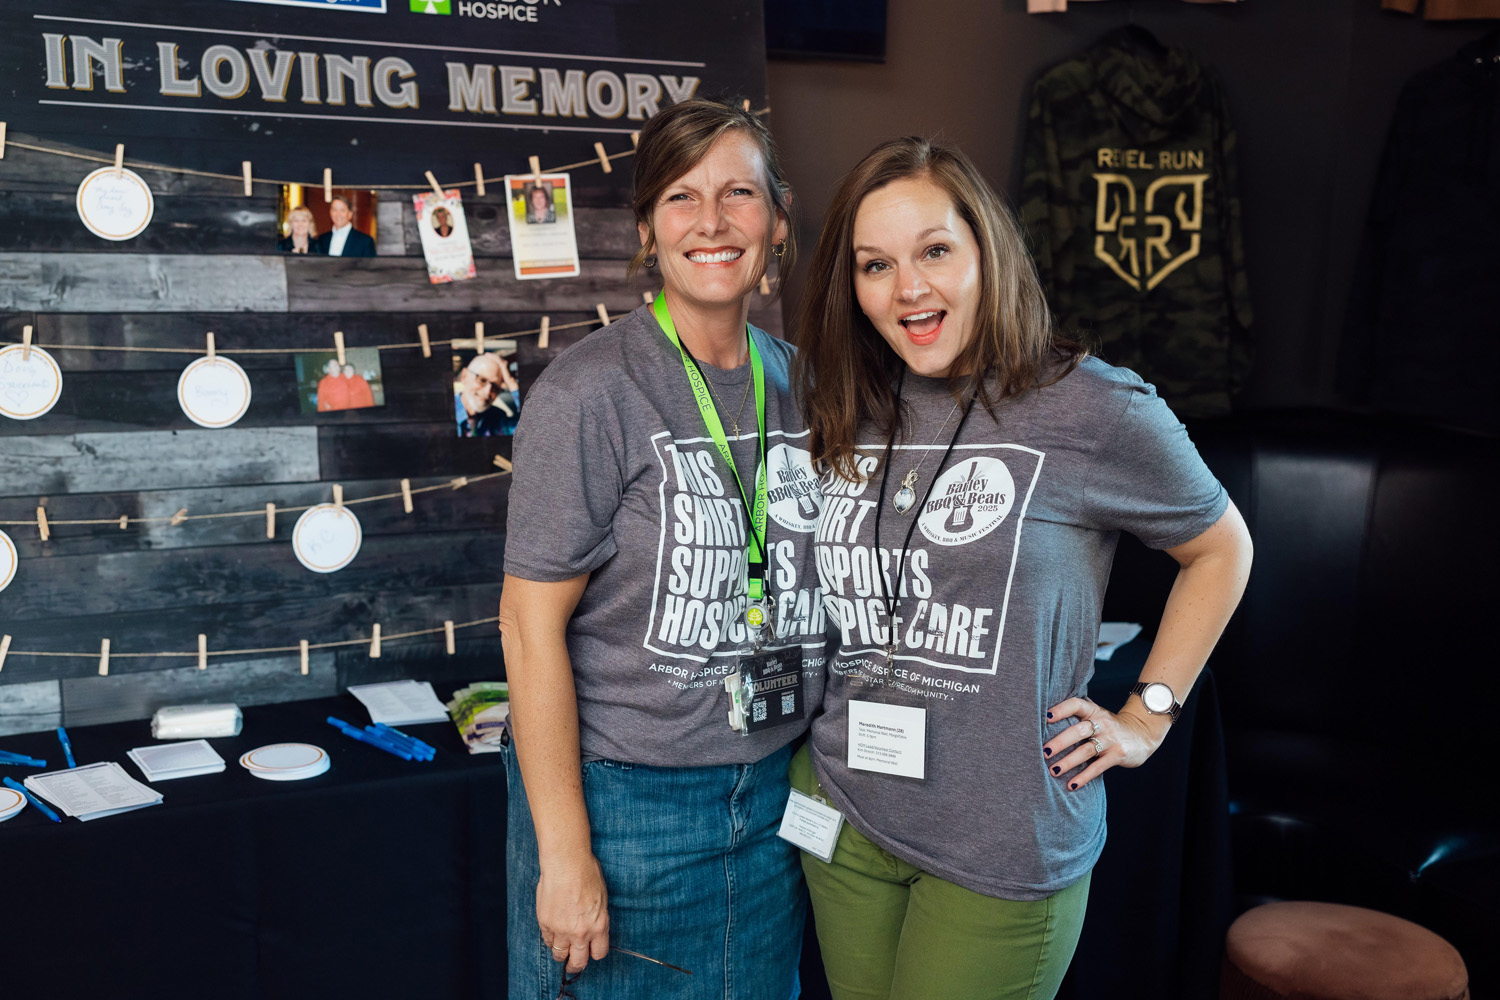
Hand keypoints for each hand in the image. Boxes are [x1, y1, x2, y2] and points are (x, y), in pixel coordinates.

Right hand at [537, 855, 609, 973]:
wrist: (566, 864)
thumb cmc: (586, 874)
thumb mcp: (601, 898)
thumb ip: (597, 918)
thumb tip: (594, 929)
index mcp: (599, 926)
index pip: (599, 953)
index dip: (594, 953)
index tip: (590, 952)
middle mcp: (581, 933)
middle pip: (579, 962)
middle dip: (576, 965)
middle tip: (573, 964)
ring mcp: (562, 930)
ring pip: (560, 954)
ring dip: (561, 954)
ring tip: (561, 951)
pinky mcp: (546, 924)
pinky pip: (547, 941)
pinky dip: (550, 941)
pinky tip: (553, 935)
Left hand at [1042, 696, 1167, 790]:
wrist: (1143, 734)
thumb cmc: (1109, 726)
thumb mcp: (1097, 715)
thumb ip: (1078, 714)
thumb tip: (1044, 717)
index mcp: (1093, 710)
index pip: (1076, 704)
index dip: (1061, 709)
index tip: (1045, 716)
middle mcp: (1102, 723)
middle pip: (1078, 731)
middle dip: (1059, 742)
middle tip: (1043, 752)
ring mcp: (1111, 739)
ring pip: (1086, 751)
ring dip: (1068, 762)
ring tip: (1053, 770)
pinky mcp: (1118, 755)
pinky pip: (1098, 768)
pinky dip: (1084, 777)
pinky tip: (1071, 785)